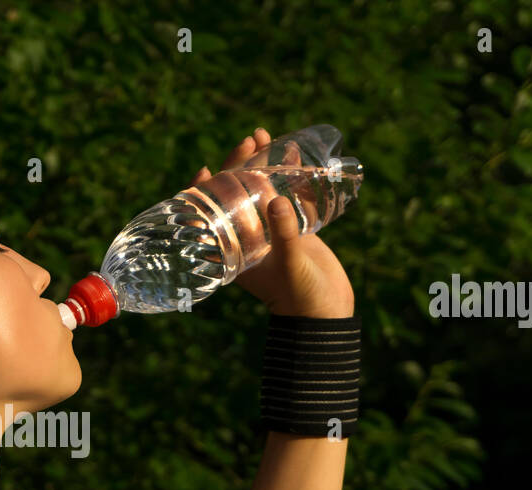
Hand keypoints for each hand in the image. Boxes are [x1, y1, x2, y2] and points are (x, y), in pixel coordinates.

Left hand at [189, 128, 354, 317]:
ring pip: (263, 189)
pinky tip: (292, 154)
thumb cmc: (299, 295)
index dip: (204, 191)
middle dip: (239, 164)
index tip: (205, 169)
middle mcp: (250, 237)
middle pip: (237, 194)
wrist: (327, 311)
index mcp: (235, 250)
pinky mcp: (297, 228)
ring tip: (265, 136)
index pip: (211, 215)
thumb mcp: (288, 265)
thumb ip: (283, 235)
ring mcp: (273, 230)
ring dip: (264, 163)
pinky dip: (291, 174)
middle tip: (248, 140)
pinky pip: (290, 195)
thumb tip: (277, 201)